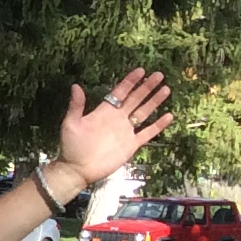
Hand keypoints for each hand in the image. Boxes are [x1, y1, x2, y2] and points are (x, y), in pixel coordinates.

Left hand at [59, 68, 174, 186]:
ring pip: (144, 112)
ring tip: (166, 89)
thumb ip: (76, 105)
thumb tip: (75, 85)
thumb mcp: (71, 124)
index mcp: (104, 111)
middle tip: (159, 75)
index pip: (120, 92)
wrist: (77, 169)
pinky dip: (158, 125)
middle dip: (147, 87)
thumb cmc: (72, 146)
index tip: (141, 70)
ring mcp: (126, 131)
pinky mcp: (131, 145)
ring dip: (154, 101)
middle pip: (136, 99)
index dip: (130, 81)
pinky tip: (169, 116)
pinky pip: (147, 133)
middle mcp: (117, 118)